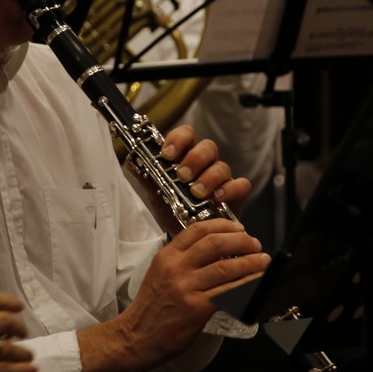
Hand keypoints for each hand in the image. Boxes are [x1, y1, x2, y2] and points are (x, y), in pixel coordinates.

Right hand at [0, 291, 35, 371]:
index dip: (10, 301)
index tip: (18, 306)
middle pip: (5, 320)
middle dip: (19, 326)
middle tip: (22, 332)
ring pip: (8, 346)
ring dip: (23, 351)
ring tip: (28, 354)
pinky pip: (4, 369)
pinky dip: (21, 370)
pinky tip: (29, 371)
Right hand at [114, 219, 267, 366]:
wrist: (137, 336)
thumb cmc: (151, 308)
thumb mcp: (160, 273)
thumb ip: (183, 260)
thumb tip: (215, 252)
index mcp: (167, 256)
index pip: (197, 229)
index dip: (223, 225)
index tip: (238, 228)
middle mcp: (176, 268)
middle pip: (215, 243)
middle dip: (241, 240)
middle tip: (254, 244)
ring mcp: (186, 287)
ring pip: (225, 267)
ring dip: (250, 262)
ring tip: (262, 261)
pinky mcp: (197, 307)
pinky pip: (228, 292)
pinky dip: (246, 285)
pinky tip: (255, 283)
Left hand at [136, 124, 252, 225]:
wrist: (186, 236)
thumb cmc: (174, 210)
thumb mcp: (156, 194)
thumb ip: (146, 176)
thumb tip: (131, 161)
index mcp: (186, 156)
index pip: (186, 135)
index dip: (178, 139)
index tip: (166, 154)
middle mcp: (206, 164)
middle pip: (208, 146)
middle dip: (194, 159)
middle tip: (182, 176)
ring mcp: (222, 178)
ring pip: (222, 166)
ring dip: (208, 177)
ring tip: (196, 192)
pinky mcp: (235, 195)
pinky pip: (241, 184)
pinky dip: (229, 190)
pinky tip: (217, 199)